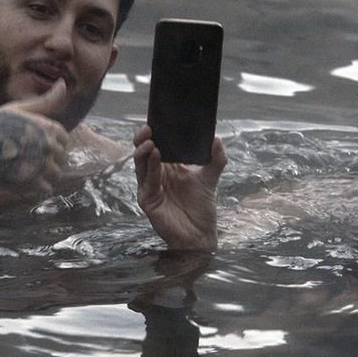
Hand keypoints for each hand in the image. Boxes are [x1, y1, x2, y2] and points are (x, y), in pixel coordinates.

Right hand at [0, 78, 70, 190]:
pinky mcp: (33, 184)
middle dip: (46, 159)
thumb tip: (63, 83)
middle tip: (23, 157)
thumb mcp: (18, 109)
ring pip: (56, 174)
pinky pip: (47, 189)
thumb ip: (45, 100)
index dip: (49, 142)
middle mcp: (48, 146)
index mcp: (47, 127)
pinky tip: (20, 179)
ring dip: (42, 174)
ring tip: (22, 168)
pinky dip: (36, 187)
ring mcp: (42, 166)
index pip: (63, 139)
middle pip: (60, 157)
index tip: (32, 143)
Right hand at [133, 124, 225, 250]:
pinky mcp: (148, 200)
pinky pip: (147, 181)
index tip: (156, 121)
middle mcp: (156, 175)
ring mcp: (150, 187)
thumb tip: (217, 138)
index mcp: (168, 167)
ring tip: (151, 141)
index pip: (156, 145)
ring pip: (140, 165)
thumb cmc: (202, 208)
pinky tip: (156, 156)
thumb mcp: (210, 178)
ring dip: (143, 152)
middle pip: (143, 153)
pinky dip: (151, 168)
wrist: (201, 234)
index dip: (154, 134)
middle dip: (142, 139)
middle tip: (148, 128)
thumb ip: (215, 159)